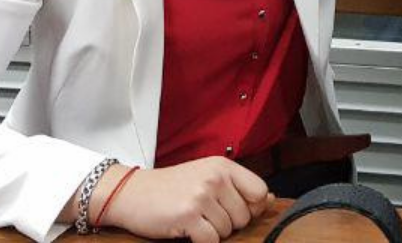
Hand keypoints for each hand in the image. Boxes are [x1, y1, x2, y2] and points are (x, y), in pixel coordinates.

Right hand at [102, 158, 271, 242]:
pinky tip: (187, 231)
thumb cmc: (170, 188)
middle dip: (228, 223)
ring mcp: (201, 196)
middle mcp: (215, 178)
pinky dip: (201, 241)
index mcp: (223, 166)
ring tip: (194, 220)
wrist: (131, 193)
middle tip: (205, 215)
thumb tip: (270, 199)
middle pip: (244, 216)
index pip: (259, 191)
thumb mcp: (206, 177)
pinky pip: (211, 241)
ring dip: (212, 232)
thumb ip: (238, 187)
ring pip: (228, 231)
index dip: (252, 208)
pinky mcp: (188, 215)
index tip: (235, 211)